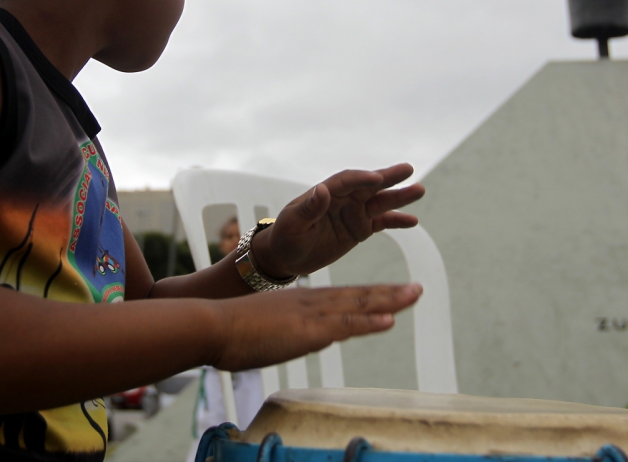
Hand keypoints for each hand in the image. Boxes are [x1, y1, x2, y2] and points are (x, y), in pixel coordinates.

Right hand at [211, 283, 421, 371]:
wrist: (210, 324)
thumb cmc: (227, 330)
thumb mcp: (262, 328)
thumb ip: (281, 332)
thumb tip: (289, 339)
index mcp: (300, 303)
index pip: (342, 300)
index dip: (368, 297)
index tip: (389, 295)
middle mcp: (310, 303)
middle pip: (357, 297)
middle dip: (389, 294)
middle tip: (417, 288)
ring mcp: (310, 315)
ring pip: (358, 306)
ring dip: (389, 300)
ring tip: (415, 294)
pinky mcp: (306, 330)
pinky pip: (344, 325)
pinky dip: (369, 322)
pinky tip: (390, 320)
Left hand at [251, 163, 424, 278]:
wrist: (286, 256)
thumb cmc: (285, 236)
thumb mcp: (292, 224)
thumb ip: (309, 208)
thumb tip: (322, 190)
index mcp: (326, 193)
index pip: (347, 181)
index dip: (362, 179)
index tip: (378, 179)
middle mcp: (344, 199)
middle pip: (369, 185)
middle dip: (388, 177)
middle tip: (408, 169)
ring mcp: (354, 213)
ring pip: (380, 202)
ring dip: (399, 197)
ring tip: (419, 190)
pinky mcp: (361, 229)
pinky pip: (382, 222)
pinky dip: (397, 221)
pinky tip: (413, 221)